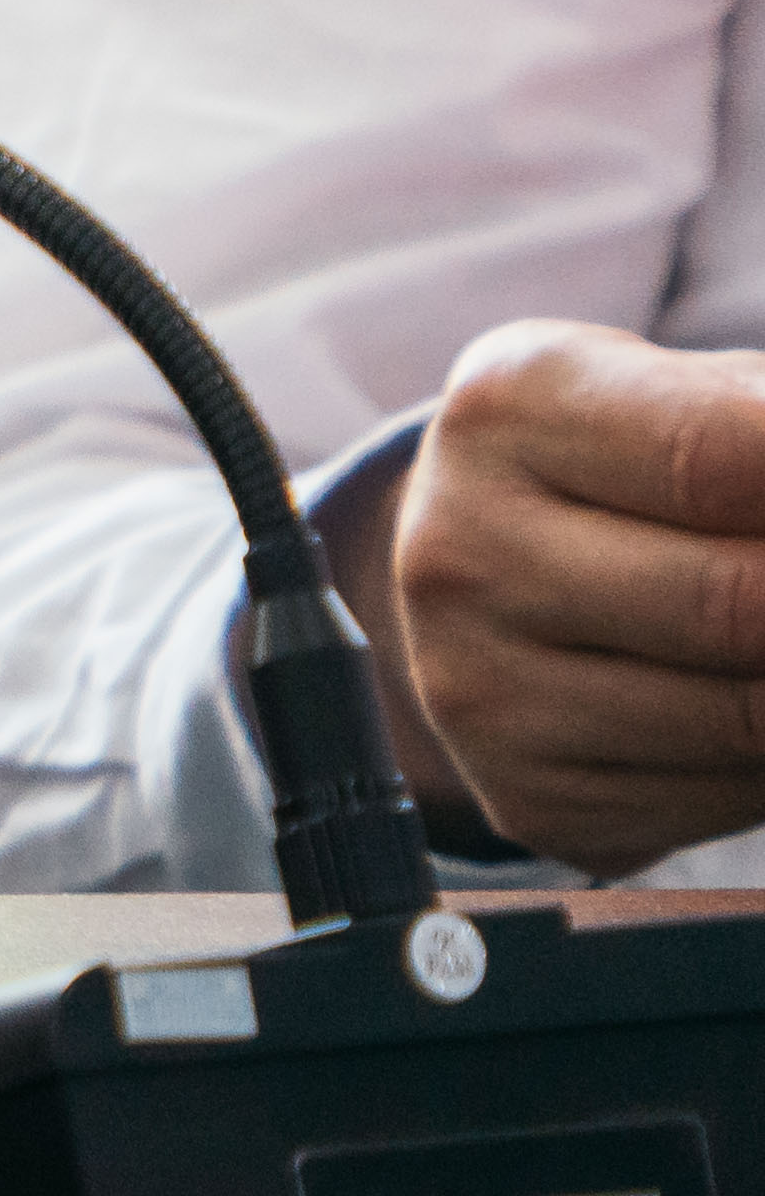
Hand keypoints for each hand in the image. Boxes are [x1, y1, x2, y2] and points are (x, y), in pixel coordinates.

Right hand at [384, 324, 764, 871]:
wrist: (484, 568)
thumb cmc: (631, 467)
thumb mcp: (696, 393)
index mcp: (507, 408)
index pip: (726, 457)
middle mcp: (460, 548)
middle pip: (742, 602)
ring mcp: (478, 684)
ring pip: (747, 721)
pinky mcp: (528, 794)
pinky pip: (722, 801)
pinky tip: (756, 704)